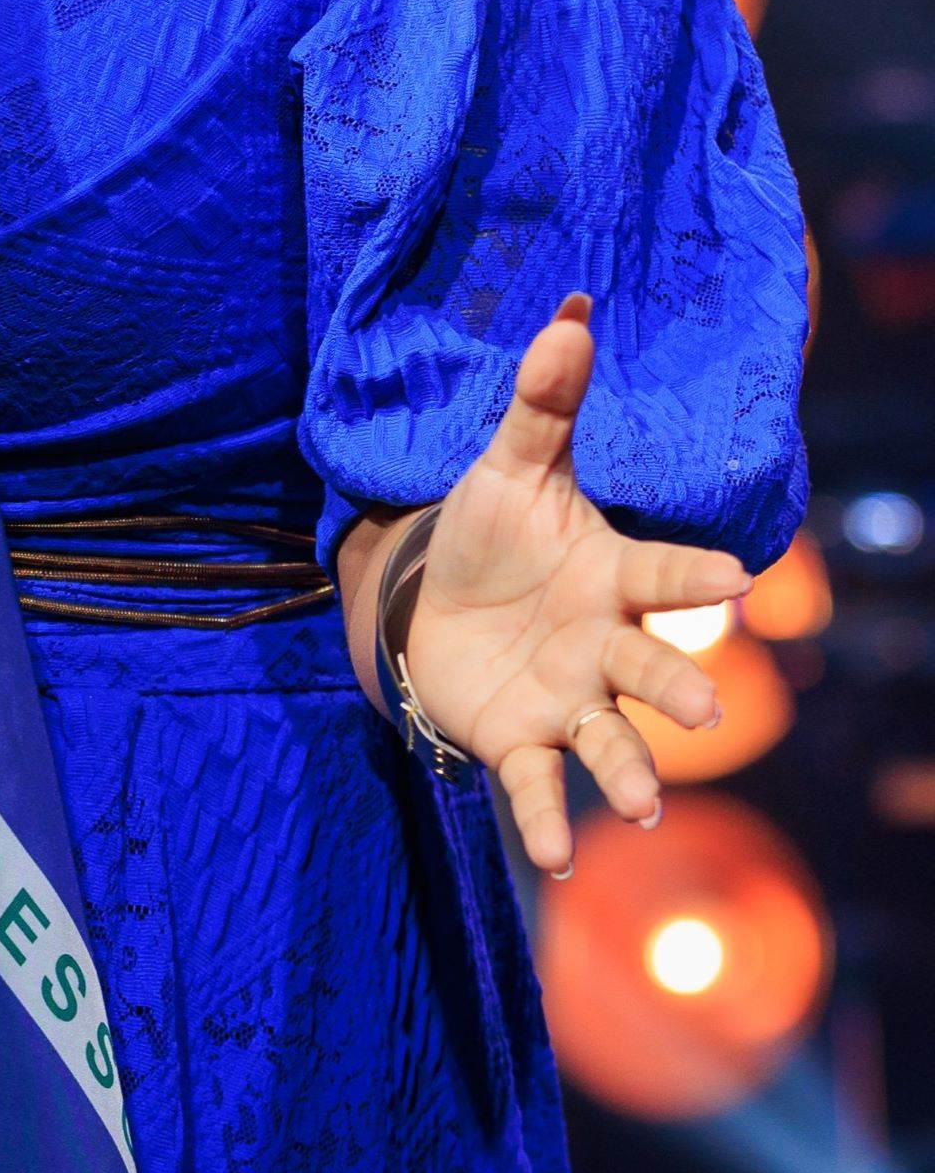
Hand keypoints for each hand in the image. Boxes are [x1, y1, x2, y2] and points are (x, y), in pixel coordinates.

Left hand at [394, 294, 751, 878]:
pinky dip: (546, 823)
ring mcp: (566, 698)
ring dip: (630, 774)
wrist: (434, 599)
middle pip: (650, 665)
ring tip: (639, 805)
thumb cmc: (490, 533)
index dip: (693, 575)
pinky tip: (557, 862)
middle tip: (698, 708)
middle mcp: (602, 645)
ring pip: (611, 740)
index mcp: (608, 574)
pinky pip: (538, 785)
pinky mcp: (518, 739)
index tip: (738, 578)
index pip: (661, 572)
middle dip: (678, 686)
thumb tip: (571, 310)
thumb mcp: (508, 467)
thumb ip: (543, 400)